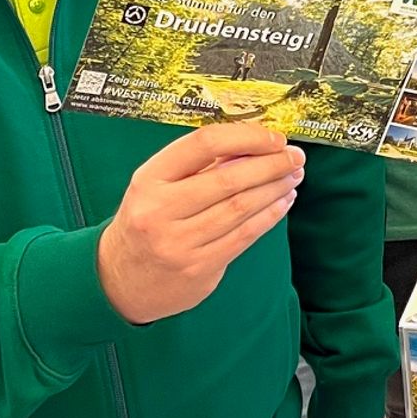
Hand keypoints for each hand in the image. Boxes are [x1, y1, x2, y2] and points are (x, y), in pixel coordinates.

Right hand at [96, 124, 303, 323]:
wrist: (120, 280)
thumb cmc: (147, 221)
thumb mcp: (157, 186)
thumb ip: (200, 165)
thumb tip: (255, 143)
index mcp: (148, 179)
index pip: (203, 144)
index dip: (245, 137)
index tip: (274, 137)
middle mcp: (159, 210)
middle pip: (228, 179)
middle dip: (270, 165)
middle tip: (296, 156)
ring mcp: (178, 243)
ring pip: (240, 208)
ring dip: (275, 189)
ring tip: (293, 176)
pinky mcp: (198, 268)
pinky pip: (243, 236)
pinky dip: (269, 216)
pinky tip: (283, 202)